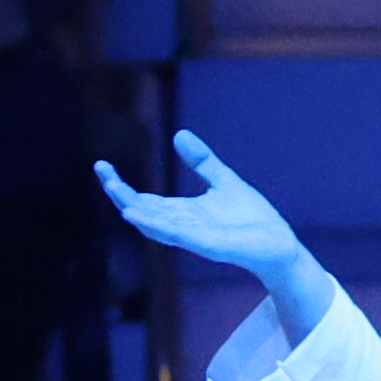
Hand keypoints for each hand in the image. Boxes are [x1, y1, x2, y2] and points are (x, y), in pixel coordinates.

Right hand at [95, 126, 329, 335]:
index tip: (102, 166)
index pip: (144, 199)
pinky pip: (178, 235)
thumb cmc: (252, 218)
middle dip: (121, 194)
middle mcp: (182, 226)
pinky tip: (140, 215)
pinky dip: (158, 225)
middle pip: (143, 211)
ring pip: (156, 224)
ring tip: (115, 192)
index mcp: (182, 213)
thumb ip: (201, 162)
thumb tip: (179, 134)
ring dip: (135, 210)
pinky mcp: (209, 245)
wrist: (278, 243)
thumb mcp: (223, 181)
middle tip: (104, 174)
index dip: (121, 185)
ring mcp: (193, 237)